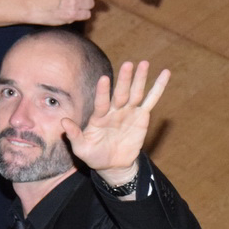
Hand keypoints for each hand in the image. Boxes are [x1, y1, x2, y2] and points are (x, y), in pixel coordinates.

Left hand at [62, 60, 169, 184]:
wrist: (113, 165)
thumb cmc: (94, 156)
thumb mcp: (81, 148)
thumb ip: (74, 135)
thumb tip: (63, 122)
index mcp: (98, 117)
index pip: (101, 102)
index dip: (102, 92)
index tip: (104, 79)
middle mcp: (114, 110)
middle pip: (120, 93)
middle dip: (124, 80)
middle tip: (128, 65)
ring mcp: (129, 111)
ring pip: (136, 93)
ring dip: (140, 79)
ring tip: (144, 63)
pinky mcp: (142, 115)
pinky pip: (151, 100)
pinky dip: (158, 87)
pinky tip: (165, 73)